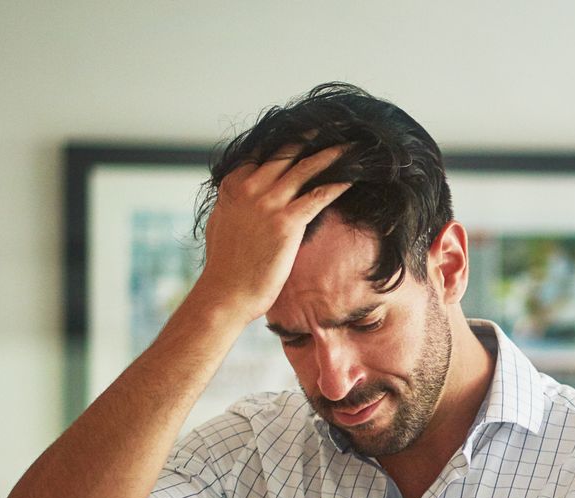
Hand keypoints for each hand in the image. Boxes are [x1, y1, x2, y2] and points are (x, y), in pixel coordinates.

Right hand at [193, 144, 350, 322]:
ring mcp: (267, 203)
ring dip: (331, 156)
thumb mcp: (222, 221)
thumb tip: (241, 193)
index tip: (307, 134)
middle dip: (312, 139)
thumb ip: (234, 201)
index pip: (263, 152)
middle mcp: (249, 187)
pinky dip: (337, 184)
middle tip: (334, 129)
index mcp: (232, 184)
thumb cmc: (225, 265)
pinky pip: (317, 196)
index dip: (287, 142)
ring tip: (350, 148)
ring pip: (305, 169)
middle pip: (286, 154)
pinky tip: (352, 178)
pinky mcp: (285, 222)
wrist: (226, 292)